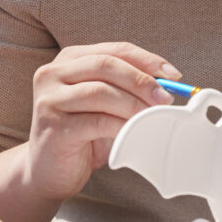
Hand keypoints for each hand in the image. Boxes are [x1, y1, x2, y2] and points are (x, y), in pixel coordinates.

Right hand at [27, 42, 177, 201]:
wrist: (48, 172)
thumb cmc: (82, 135)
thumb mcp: (106, 104)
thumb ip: (126, 87)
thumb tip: (168, 82)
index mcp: (69, 59)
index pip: (114, 50)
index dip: (146, 59)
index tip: (173, 74)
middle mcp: (53, 73)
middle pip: (106, 65)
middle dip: (142, 80)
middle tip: (166, 98)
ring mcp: (49, 99)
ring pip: (101, 91)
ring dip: (134, 104)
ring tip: (153, 117)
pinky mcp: (52, 126)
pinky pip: (96, 120)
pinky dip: (122, 125)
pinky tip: (134, 132)